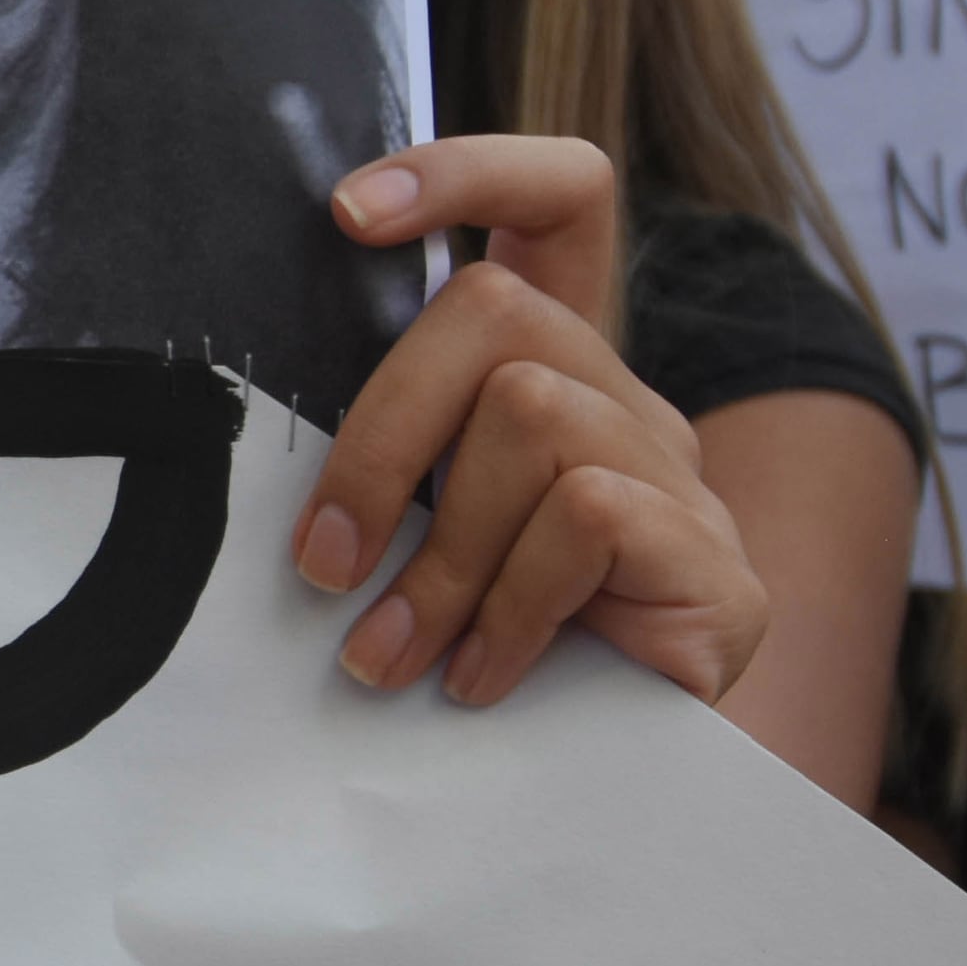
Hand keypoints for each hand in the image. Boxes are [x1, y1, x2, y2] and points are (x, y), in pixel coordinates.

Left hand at [298, 136, 768, 712]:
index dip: (469, 170)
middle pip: (501, 310)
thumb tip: (246, 439)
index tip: (348, 212)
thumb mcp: (408, 539)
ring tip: (394, 652)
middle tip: (327, 565)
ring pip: (533, 416)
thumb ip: (376, 466)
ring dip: (441, 552)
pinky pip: (590, 514)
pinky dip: (510, 604)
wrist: (598, 795)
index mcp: (550, 372)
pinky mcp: (719, 569)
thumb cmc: (468, 653)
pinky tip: (477, 678)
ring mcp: (685, 481)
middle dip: (384, 437)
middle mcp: (627, 402)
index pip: (559, 199)